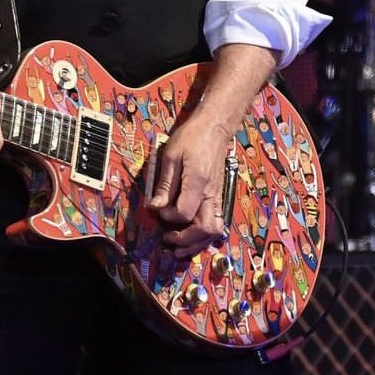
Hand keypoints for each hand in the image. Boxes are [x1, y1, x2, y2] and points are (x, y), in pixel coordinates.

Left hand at [147, 112, 230, 257]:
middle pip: (204, 229)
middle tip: (168, 239)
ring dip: (197, 243)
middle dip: (186, 241)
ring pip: (214, 230)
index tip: (159, 210)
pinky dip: (205, 234)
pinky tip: (192, 234)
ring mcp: (218, 195)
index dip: (169, 216)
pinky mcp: (218, 195)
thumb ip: (164, 183)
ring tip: (179, 247)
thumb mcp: (171, 155)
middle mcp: (211, 193)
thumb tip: (155, 206)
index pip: (184, 212)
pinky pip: (216, 221)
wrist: (215, 127)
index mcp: (198, 182)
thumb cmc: (192, 137)